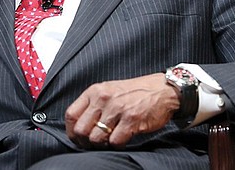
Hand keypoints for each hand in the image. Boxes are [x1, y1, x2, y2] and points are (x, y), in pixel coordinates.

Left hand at [65, 73, 179, 148]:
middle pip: (80, 129)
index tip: (78, 137)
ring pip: (95, 138)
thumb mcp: (109, 90)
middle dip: (85, 141)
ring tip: (110, 140)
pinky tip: (123, 138)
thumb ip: (94, 104)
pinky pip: (114, 142)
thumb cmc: (135, 92)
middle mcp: (103, 99)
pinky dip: (117, 145)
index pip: (71, 114)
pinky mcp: (131, 120)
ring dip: (102, 144)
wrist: (162, 89)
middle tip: (94, 143)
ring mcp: (117, 109)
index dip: (71, 130)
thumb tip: (79, 125)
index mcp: (95, 91)